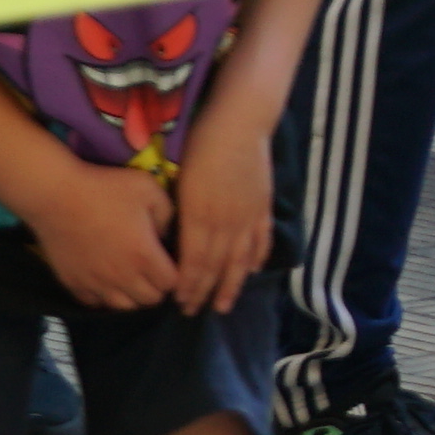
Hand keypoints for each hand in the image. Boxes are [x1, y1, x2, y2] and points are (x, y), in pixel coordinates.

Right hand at [27, 162, 182, 310]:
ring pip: (124, 307)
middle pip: (150, 300)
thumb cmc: (104, 189)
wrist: (55, 196)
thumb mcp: (148, 188)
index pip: (171, 283)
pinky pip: (95, 303)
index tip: (169, 262)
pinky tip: (105, 280)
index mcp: (144, 255)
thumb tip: (166, 234)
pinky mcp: (74, 283)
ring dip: (132, 295)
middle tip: (151, 269)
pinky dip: (104, 296)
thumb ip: (167, 213)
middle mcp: (122, 276)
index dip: (174, 274)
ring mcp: (96, 283)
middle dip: (156, 287)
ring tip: (130, 277)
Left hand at [173, 142, 277, 311]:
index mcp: (200, 216)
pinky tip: (251, 271)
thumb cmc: (200, 144)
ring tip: (224, 304)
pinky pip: (260, 239)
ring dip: (231, 285)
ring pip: (239, 260)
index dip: (188, 285)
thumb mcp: (180, 179)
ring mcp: (247, 216)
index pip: (194, 262)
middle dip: (204, 291)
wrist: (239, 123)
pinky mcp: (261, 205)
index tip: (179, 301)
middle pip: (215, 266)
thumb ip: (180, 213)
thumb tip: (172, 237)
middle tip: (194, 311)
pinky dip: (256, 258)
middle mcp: (225, 222)